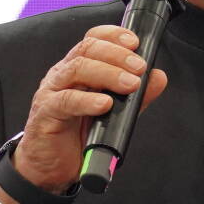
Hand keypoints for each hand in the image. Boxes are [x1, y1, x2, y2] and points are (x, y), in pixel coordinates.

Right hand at [0, 25, 167, 203]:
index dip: (113, 35)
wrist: (49, 168)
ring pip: (77, 69)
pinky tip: (105, 104)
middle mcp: (63, 74)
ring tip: (129, 85)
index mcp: (77, 69)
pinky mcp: (45, 113)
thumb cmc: (77, 136)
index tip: (135, 42)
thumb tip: (158, 77)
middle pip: (87, 49)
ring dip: (107, 73)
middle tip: (139, 68)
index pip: (92, 39)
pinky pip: (65, 100)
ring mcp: (51, 91)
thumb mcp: (112, 113)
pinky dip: (87, 100)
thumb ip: (135, 96)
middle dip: (117, 54)